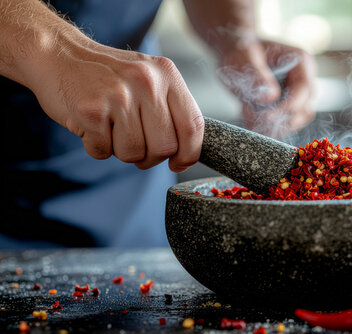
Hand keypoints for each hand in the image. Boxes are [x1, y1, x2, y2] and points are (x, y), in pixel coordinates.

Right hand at [28, 37, 203, 171]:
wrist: (58, 53)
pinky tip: (92, 126)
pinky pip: (103, 151)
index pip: (192, 126)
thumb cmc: (108, 75)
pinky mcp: (91, 110)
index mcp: (166, 75)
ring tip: (111, 129)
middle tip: (136, 144)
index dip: (189, 153)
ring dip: (121, 151)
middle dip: (151, 157)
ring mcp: (118, 96)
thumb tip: (188, 154)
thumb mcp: (149, 78)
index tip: (179, 162)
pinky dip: (97, 147)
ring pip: (134, 153)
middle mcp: (146, 82)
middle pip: (165, 147)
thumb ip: (171, 109)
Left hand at [219, 41, 315, 137]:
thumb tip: (271, 97)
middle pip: (304, 109)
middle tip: (248, 113)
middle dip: (278, 118)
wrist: (238, 57)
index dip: (287, 107)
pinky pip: (286, 125)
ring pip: (296, 121)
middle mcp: (305, 79)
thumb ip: (255, 76)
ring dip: (273, 125)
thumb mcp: (242, 60)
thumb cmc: (241, 53)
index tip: (266, 116)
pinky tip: (251, 118)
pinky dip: (269, 128)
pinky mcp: (291, 108)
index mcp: (301, 61)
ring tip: (247, 114)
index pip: (304, 90)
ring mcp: (300, 95)